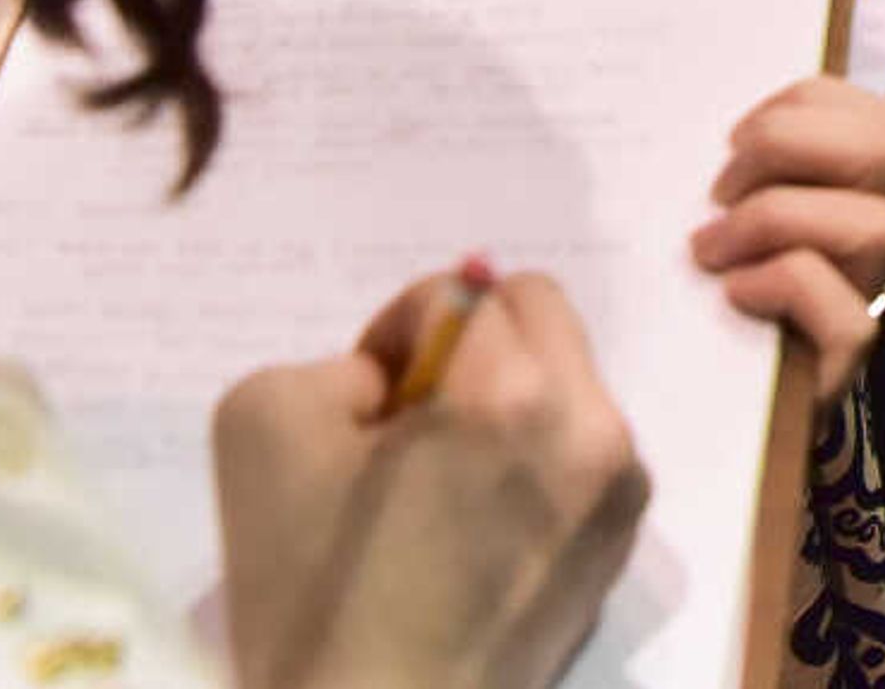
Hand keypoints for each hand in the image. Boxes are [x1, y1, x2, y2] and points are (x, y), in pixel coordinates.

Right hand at [213, 270, 649, 688]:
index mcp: (516, 395)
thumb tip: (409, 374)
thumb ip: (343, 357)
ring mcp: (618, 501)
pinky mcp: (616, 558)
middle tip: (403, 439)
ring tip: (433, 497)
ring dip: (503, 411)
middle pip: (536, 321)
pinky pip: (575, 463)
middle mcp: (593, 433)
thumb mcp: (266, 419)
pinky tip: (466, 541)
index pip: (462, 294)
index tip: (365, 414)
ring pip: (563, 390)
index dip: (396, 339)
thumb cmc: (308, 590)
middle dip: (468, 355)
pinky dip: (528, 472)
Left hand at [688, 76, 884, 400]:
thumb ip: (729, 169)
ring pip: (878, 224)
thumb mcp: (717, 215)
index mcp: (851, 187)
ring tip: (712, 247)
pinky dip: (785, 286)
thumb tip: (680, 115)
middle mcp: (873, 234)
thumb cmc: (704, 297)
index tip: (730, 137)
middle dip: (787, 143)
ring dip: (777, 218)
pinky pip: (849, 316)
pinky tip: (734, 292)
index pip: (873, 112)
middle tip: (718, 189)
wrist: (705, 405)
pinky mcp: (847, 360)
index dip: (802, 102)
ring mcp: (869, 295)